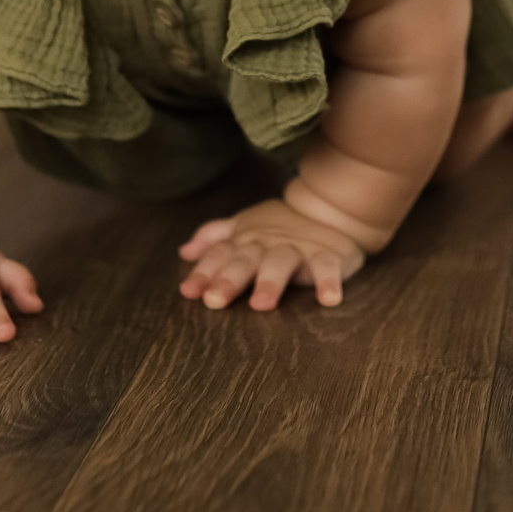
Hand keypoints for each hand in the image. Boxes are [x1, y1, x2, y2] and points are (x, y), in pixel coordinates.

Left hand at [177, 199, 366, 310]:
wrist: (327, 207)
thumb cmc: (279, 225)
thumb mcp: (243, 227)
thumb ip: (213, 238)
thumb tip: (184, 251)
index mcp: (245, 241)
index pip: (219, 255)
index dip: (204, 272)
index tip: (188, 292)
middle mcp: (267, 244)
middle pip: (245, 260)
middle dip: (229, 279)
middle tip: (214, 300)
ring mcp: (298, 248)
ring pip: (281, 261)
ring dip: (271, 281)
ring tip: (262, 304)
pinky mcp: (327, 254)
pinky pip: (327, 266)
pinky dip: (328, 280)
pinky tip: (328, 299)